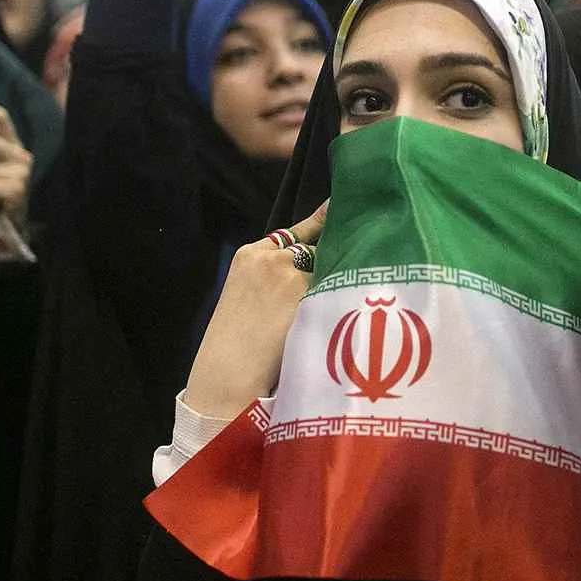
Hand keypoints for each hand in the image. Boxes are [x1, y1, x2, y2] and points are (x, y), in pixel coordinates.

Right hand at [182, 204, 327, 423]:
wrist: (228, 372)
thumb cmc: (234, 343)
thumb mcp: (244, 296)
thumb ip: (270, 277)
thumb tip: (305, 272)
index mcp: (248, 254)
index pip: (292, 233)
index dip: (317, 223)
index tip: (335, 207)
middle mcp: (269, 256)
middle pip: (314, 248)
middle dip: (331, 259)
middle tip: (353, 263)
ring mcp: (289, 273)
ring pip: (328, 269)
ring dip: (338, 283)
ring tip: (346, 301)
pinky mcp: (305, 293)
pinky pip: (334, 289)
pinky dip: (341, 299)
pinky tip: (346, 311)